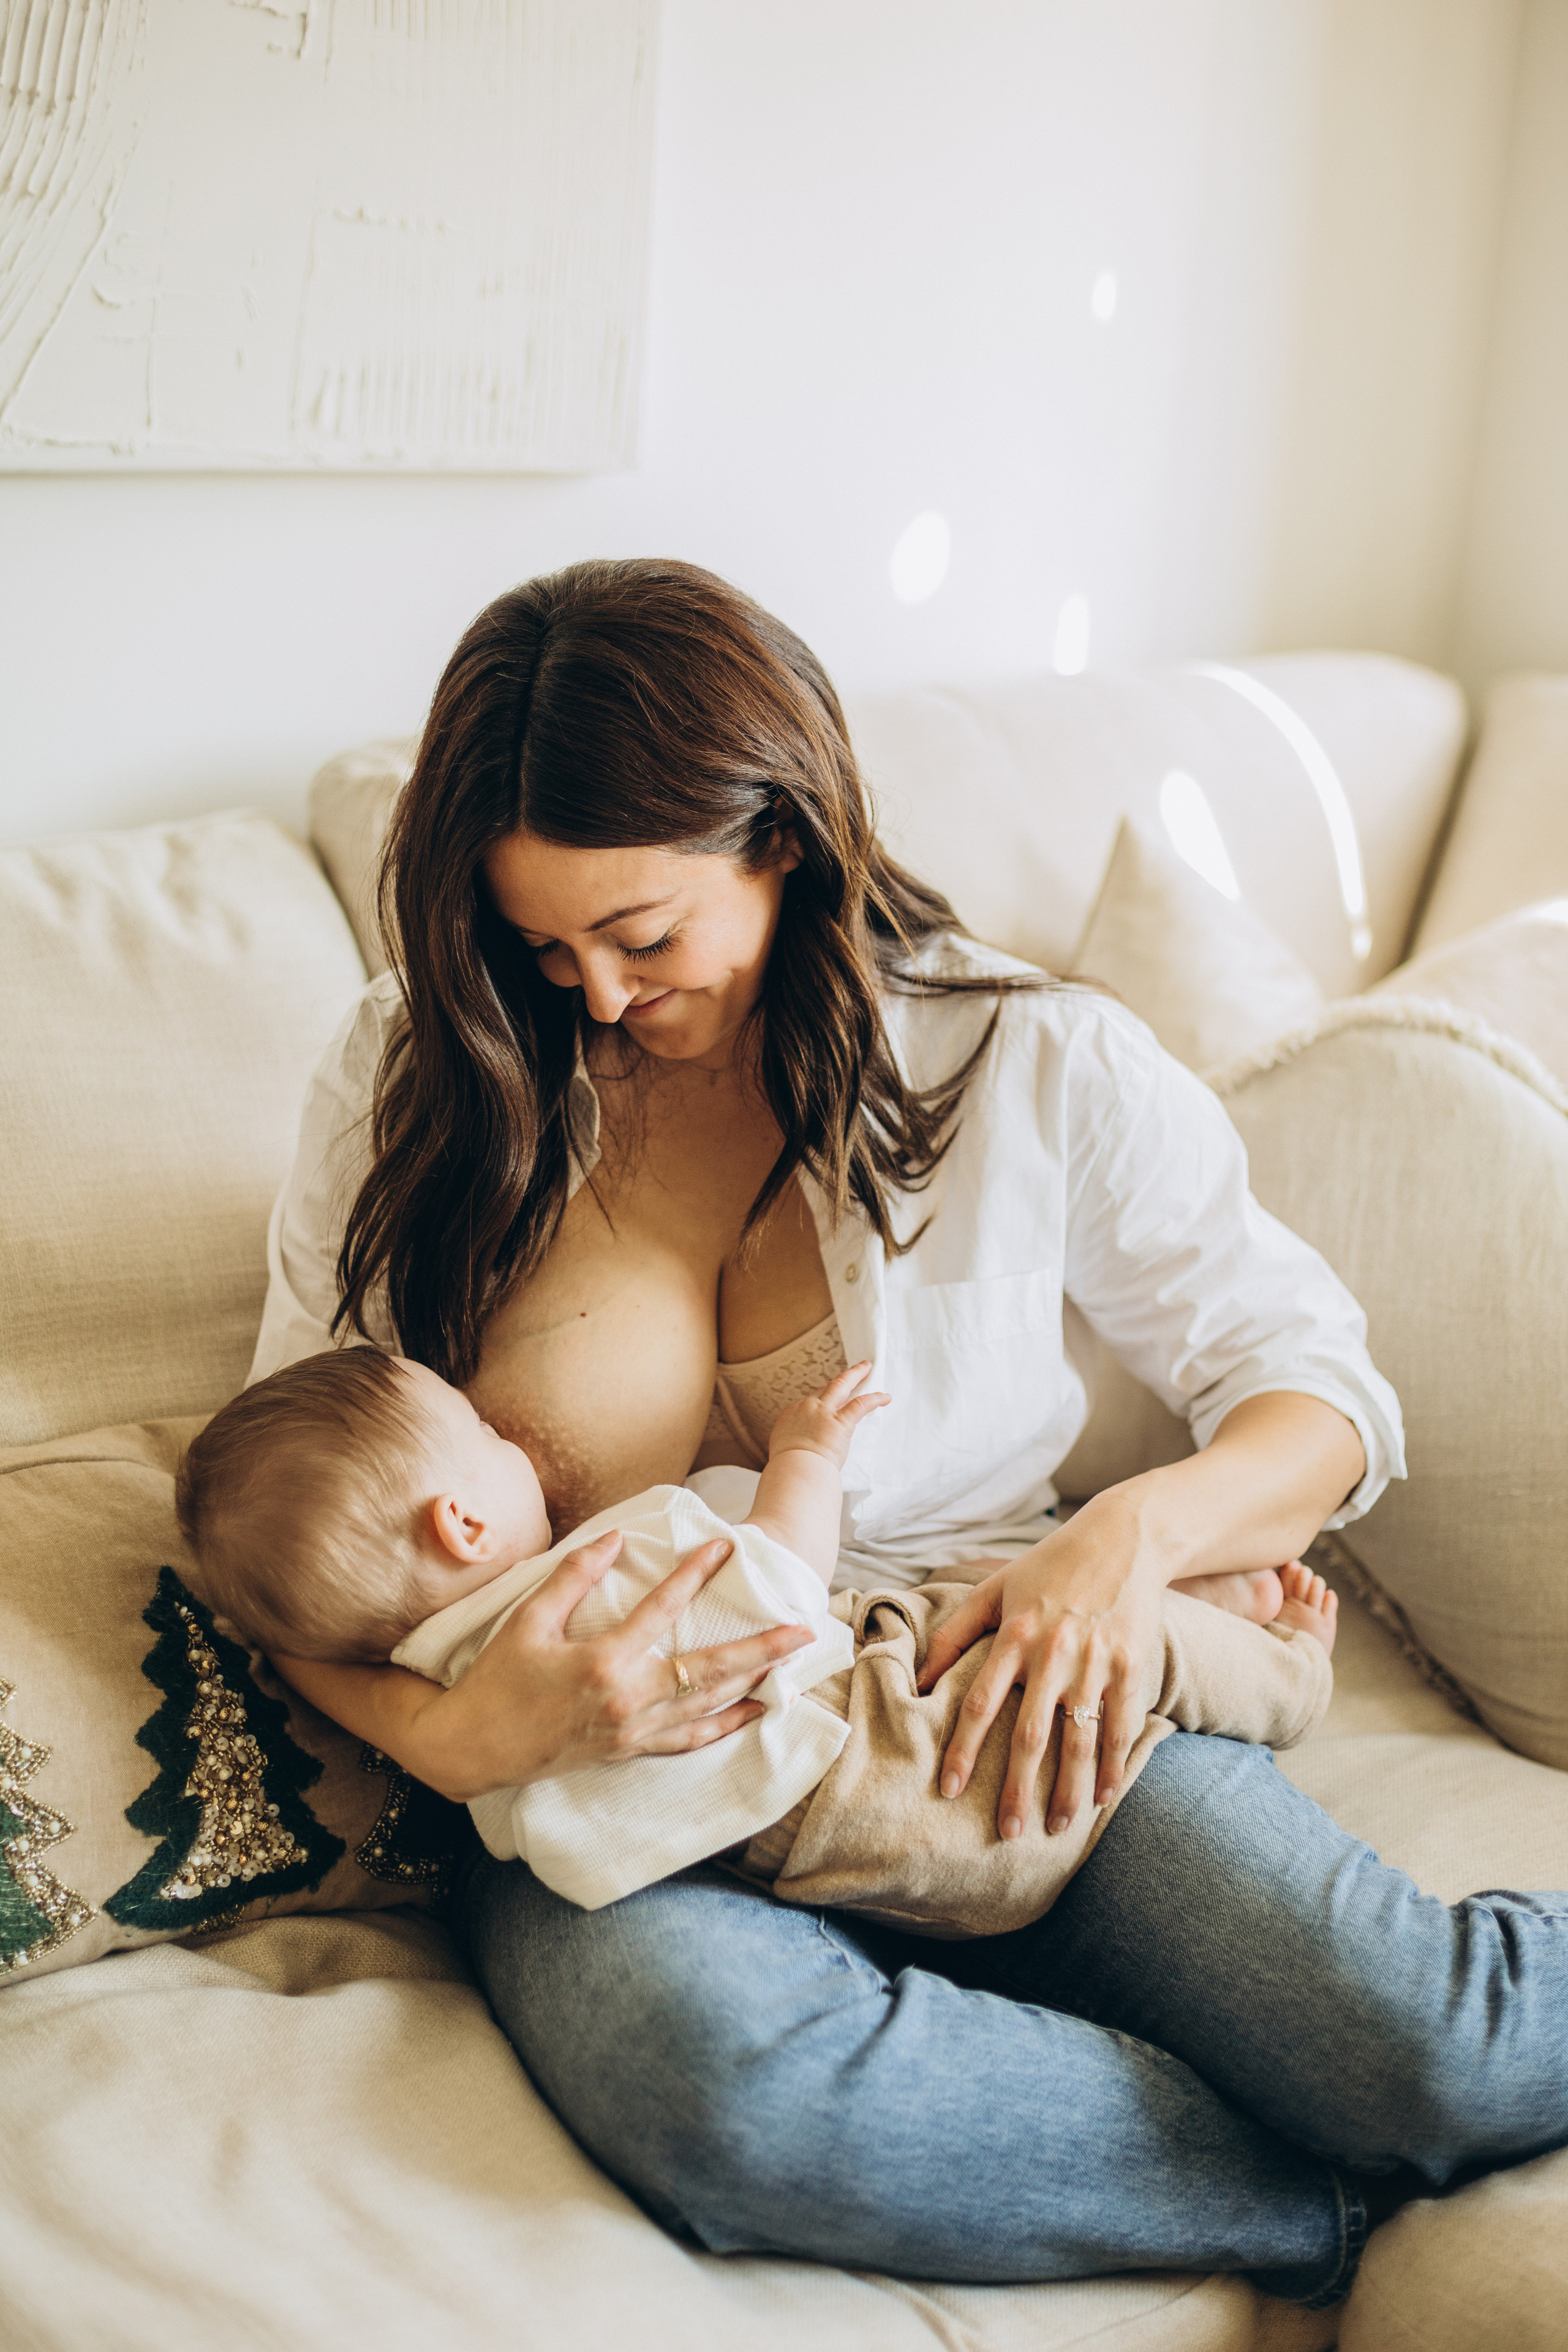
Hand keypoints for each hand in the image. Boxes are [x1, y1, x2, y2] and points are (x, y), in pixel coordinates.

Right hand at [413, 1529, 814, 1800]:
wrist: (474, 1747)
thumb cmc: (498, 1679)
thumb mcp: (528, 1620)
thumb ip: (574, 1577)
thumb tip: (618, 1538)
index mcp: (602, 1662)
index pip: (663, 1609)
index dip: (696, 1573)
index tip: (726, 1546)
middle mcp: (629, 1700)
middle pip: (710, 1669)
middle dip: (762, 1648)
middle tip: (805, 1628)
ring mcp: (634, 1731)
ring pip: (709, 1706)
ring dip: (754, 1683)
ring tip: (790, 1663)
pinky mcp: (631, 1750)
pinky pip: (689, 1741)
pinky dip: (725, 1726)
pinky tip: (752, 1712)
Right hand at [768, 1360, 889, 1469]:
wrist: (795, 1469)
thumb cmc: (787, 1467)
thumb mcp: (783, 1449)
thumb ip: (792, 1444)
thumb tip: (797, 1451)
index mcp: (791, 1414)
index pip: (808, 1404)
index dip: (820, 1403)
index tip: (829, 1404)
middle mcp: (807, 1407)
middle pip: (825, 1388)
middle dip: (839, 1380)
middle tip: (850, 1373)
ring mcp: (824, 1411)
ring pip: (841, 1385)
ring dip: (855, 1374)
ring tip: (866, 1367)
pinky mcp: (841, 1421)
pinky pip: (861, 1404)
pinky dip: (874, 1399)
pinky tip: (885, 1397)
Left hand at [916, 1492, 1163, 1840]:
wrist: (1123, 1538)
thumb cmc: (1050, 1565)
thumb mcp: (995, 1587)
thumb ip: (955, 1632)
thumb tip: (918, 1679)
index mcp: (1014, 1634)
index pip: (981, 1703)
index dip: (963, 1750)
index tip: (947, 1790)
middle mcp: (1054, 1652)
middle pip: (1030, 1735)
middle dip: (1017, 1789)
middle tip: (1007, 1832)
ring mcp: (1096, 1661)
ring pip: (1079, 1740)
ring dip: (1068, 1790)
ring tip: (1057, 1827)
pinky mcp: (1131, 1664)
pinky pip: (1120, 1724)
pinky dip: (1113, 1764)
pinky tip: (1103, 1796)